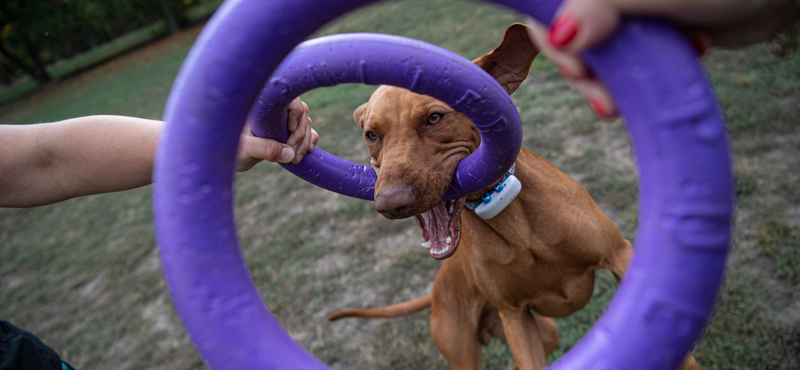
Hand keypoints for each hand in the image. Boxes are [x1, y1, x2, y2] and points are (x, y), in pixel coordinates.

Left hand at [236, 97, 318, 170]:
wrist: (225, 156)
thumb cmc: (229, 147)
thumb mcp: (245, 148)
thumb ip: (265, 149)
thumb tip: (290, 153)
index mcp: (262, 104)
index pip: (288, 97)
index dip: (296, 112)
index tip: (290, 130)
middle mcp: (274, 109)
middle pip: (301, 112)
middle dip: (301, 134)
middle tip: (293, 154)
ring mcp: (281, 120)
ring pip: (305, 123)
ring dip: (305, 140)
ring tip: (296, 158)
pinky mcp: (285, 132)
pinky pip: (306, 132)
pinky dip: (309, 140)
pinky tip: (307, 151)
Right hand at [526, 0, 799, 117]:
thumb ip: (602, 6)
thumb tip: (561, 33)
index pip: (548, 9)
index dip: (554, 41)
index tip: (580, 72)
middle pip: (567, 35)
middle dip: (584, 74)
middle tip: (608, 105)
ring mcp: (623, 12)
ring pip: (593, 53)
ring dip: (609, 82)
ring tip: (627, 103)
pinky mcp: (645, 31)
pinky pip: (620, 60)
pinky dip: (632, 78)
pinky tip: (660, 75)